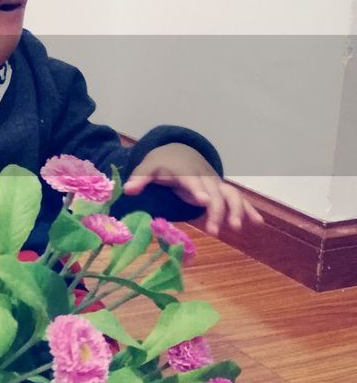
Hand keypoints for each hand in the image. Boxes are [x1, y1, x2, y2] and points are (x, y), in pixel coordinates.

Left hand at [123, 143, 264, 236]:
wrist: (178, 152)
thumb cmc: (161, 165)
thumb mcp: (147, 169)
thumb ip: (139, 179)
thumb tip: (127, 190)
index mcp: (184, 172)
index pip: (192, 181)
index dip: (198, 190)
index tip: (205, 201)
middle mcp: (203, 176)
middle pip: (214, 192)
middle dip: (217, 210)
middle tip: (214, 230)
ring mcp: (214, 182)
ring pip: (230, 194)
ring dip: (235, 210)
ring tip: (235, 228)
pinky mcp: (221, 189)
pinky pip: (237, 198)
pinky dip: (248, 208)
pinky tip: (257, 223)